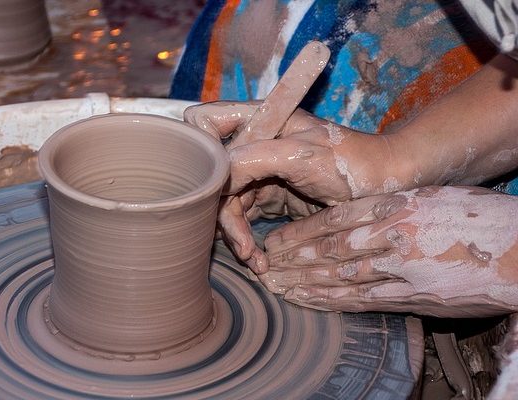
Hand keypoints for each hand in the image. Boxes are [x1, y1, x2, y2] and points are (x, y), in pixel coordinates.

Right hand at [185, 101, 407, 272]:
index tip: (212, 185)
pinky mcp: (269, 196)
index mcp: (259, 120)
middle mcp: (254, 143)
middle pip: (213, 174)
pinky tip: (258, 259)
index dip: (201, 150)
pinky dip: (247, 240)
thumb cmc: (351, 163)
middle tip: (241, 243)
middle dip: (221, 210)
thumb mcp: (302, 156)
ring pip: (226, 202)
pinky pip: (244, 219)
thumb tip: (217, 177)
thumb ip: (254, 158)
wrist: (385, 186)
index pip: (206, 122)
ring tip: (253, 259)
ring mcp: (260, 171)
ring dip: (235, 233)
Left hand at [260, 186, 517, 316]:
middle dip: (291, 259)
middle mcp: (392, 234)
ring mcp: (401, 267)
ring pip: (339, 275)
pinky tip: (307, 301)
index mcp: (395, 205)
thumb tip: (361, 215)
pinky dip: (331, 301)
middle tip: (262, 266)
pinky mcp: (413, 296)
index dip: (298, 233)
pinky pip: (362, 299)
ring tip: (274, 286)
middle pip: (328, 248)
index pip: (333, 220)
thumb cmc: (478, 218)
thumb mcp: (430, 198)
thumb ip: (392, 207)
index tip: (274, 241)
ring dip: (302, 282)